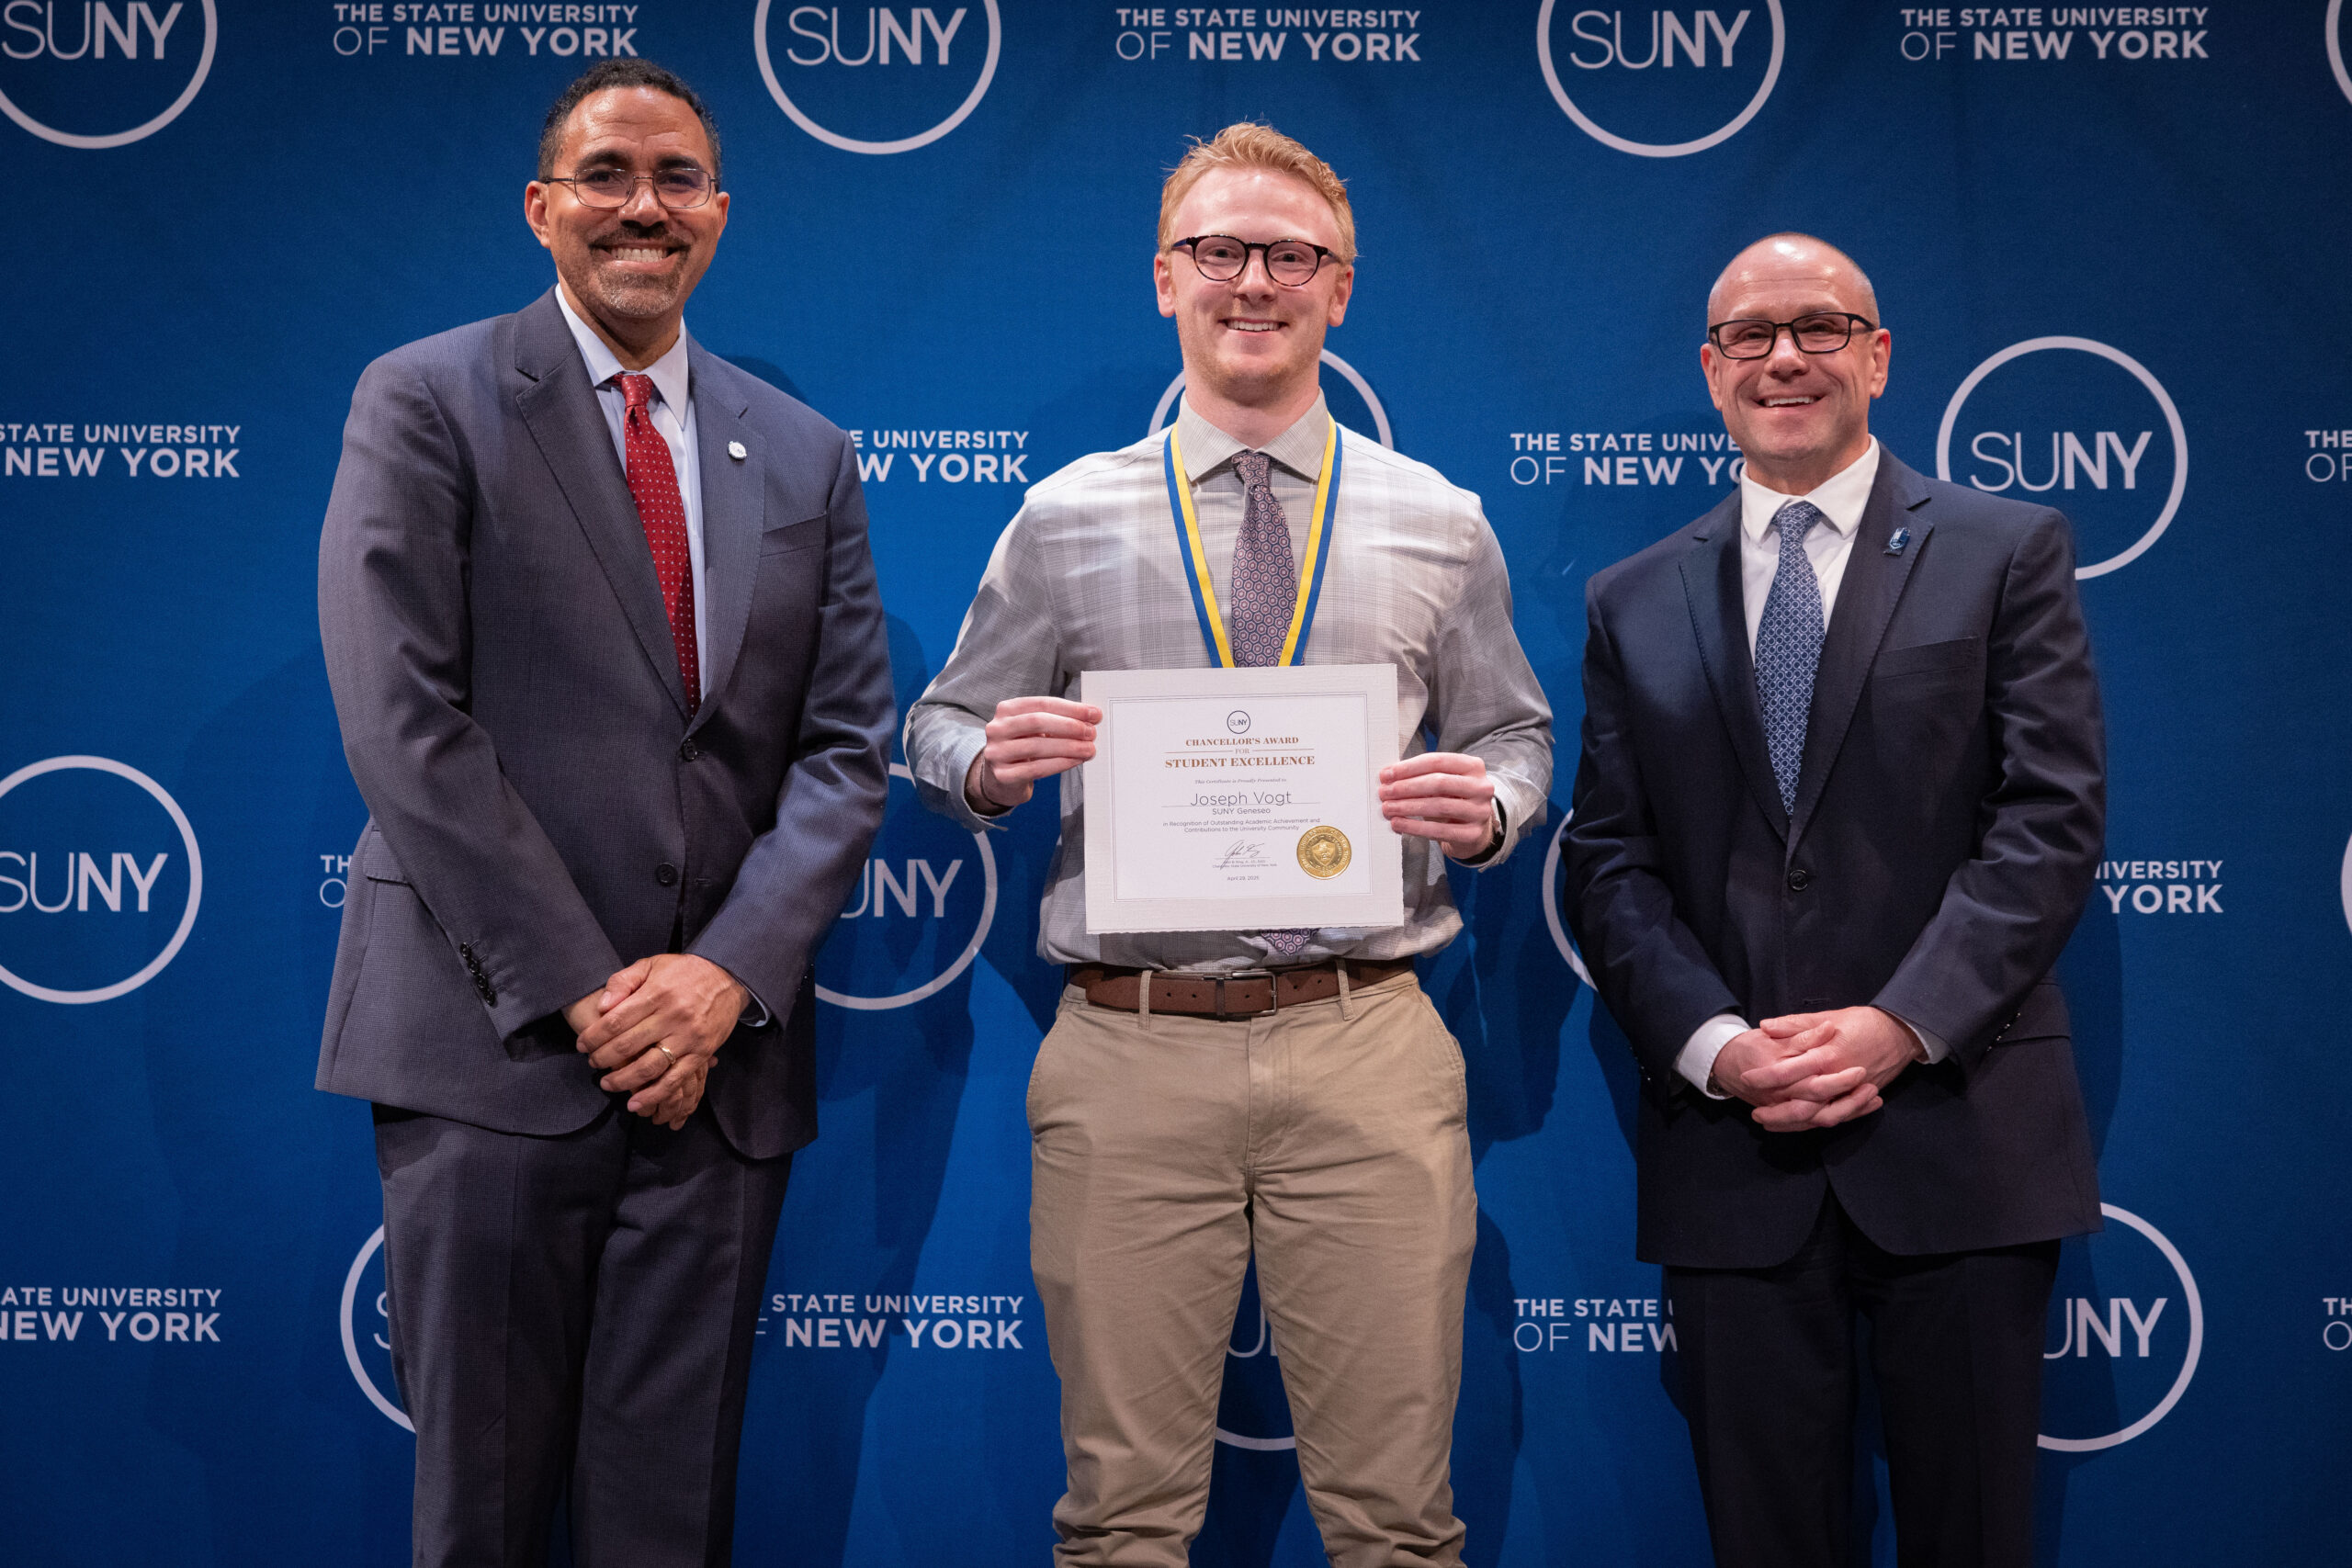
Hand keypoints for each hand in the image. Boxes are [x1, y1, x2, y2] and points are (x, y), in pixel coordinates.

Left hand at [571, 954, 748, 1127]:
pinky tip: (635, 1103)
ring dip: (623, 1081)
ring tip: (607, 1084)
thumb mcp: (651, 964)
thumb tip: (602, 1007)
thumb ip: (623, 981)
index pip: (615, 1020)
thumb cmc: (684, 971)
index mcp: (656, 993)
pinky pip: (675, 1080)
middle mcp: (672, 1016)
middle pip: (627, 1045)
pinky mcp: (701, 1053)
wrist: (728, 976)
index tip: (582, 1044)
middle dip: (603, 1058)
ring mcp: (688, 1037)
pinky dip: (654, 1095)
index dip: (594, 1036)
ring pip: (649, 1067)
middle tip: (592, 1063)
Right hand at [965, 696, 1101, 813]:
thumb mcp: (1034, 729)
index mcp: (1006, 709)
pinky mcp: (1003, 775)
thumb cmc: (1024, 748)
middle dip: (1069, 726)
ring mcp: (997, 752)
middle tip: (1091, 733)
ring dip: (1069, 747)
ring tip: (1089, 749)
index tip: (1094, 714)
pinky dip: (1060, 764)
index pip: (1042, 704)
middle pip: (1037, 722)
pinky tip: (1075, 761)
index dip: (1070, 708)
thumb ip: (1057, 720)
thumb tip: (1090, 718)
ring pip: (1037, 746)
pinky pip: (1036, 769)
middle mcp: (997, 728)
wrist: (1002, 779)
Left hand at [1378, 753, 1498, 857]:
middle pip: (1438, 783)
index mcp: (1473, 766)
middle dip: (1407, 787)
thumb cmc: (1453, 799)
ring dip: (1407, 807)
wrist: (1474, 829)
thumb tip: (1388, 777)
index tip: (1387, 774)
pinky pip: (1439, 830)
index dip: (1409, 767)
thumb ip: (1421, 776)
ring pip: (1438, 806)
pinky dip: (1414, 827)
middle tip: (1385, 792)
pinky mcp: (1472, 833)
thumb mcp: (1444, 782)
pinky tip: (1399, 824)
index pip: (1437, 761)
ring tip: (1388, 808)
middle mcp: (1481, 787)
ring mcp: (1479, 811)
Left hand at [1722, 1006, 1923, 1131]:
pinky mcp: (1858, 1099)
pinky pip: (1835, 1117)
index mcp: (1826, 1055)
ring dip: (1793, 1124)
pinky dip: (1814, 1123)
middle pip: (1802, 1105)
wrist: (1902, 1033)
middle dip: (1777, 1113)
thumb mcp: (1828, 1016)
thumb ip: (1796, 1024)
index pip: (1788, 1071)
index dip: (1765, 1077)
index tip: (1746, 1078)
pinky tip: (1798, 1124)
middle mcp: (1837, 1079)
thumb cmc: (1863, 1022)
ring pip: (1819, 1117)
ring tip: (1771, 1123)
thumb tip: (1765, 1027)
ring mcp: (1850, 1093)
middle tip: (1755, 1113)